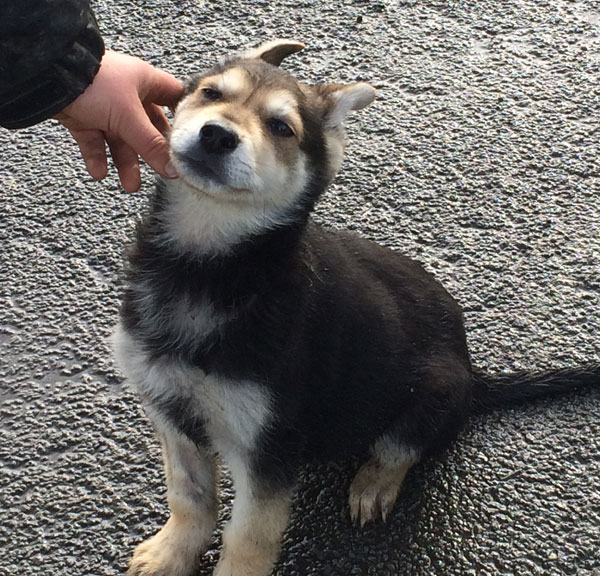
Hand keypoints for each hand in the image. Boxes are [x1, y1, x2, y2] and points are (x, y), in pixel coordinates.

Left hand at [55, 50, 183, 191]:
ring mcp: (105, 107)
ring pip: (121, 140)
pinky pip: (95, 142)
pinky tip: (99, 172)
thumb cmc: (94, 83)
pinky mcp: (84, 117)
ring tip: (128, 186)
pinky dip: (98, 158)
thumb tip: (173, 170)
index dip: (183, 117)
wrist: (47, 76)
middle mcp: (128, 94)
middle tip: (160, 173)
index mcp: (145, 82)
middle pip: (148, 128)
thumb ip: (151, 146)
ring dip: (125, 163)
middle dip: (151, 153)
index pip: (174, 98)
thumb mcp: (129, 117)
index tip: (190, 141)